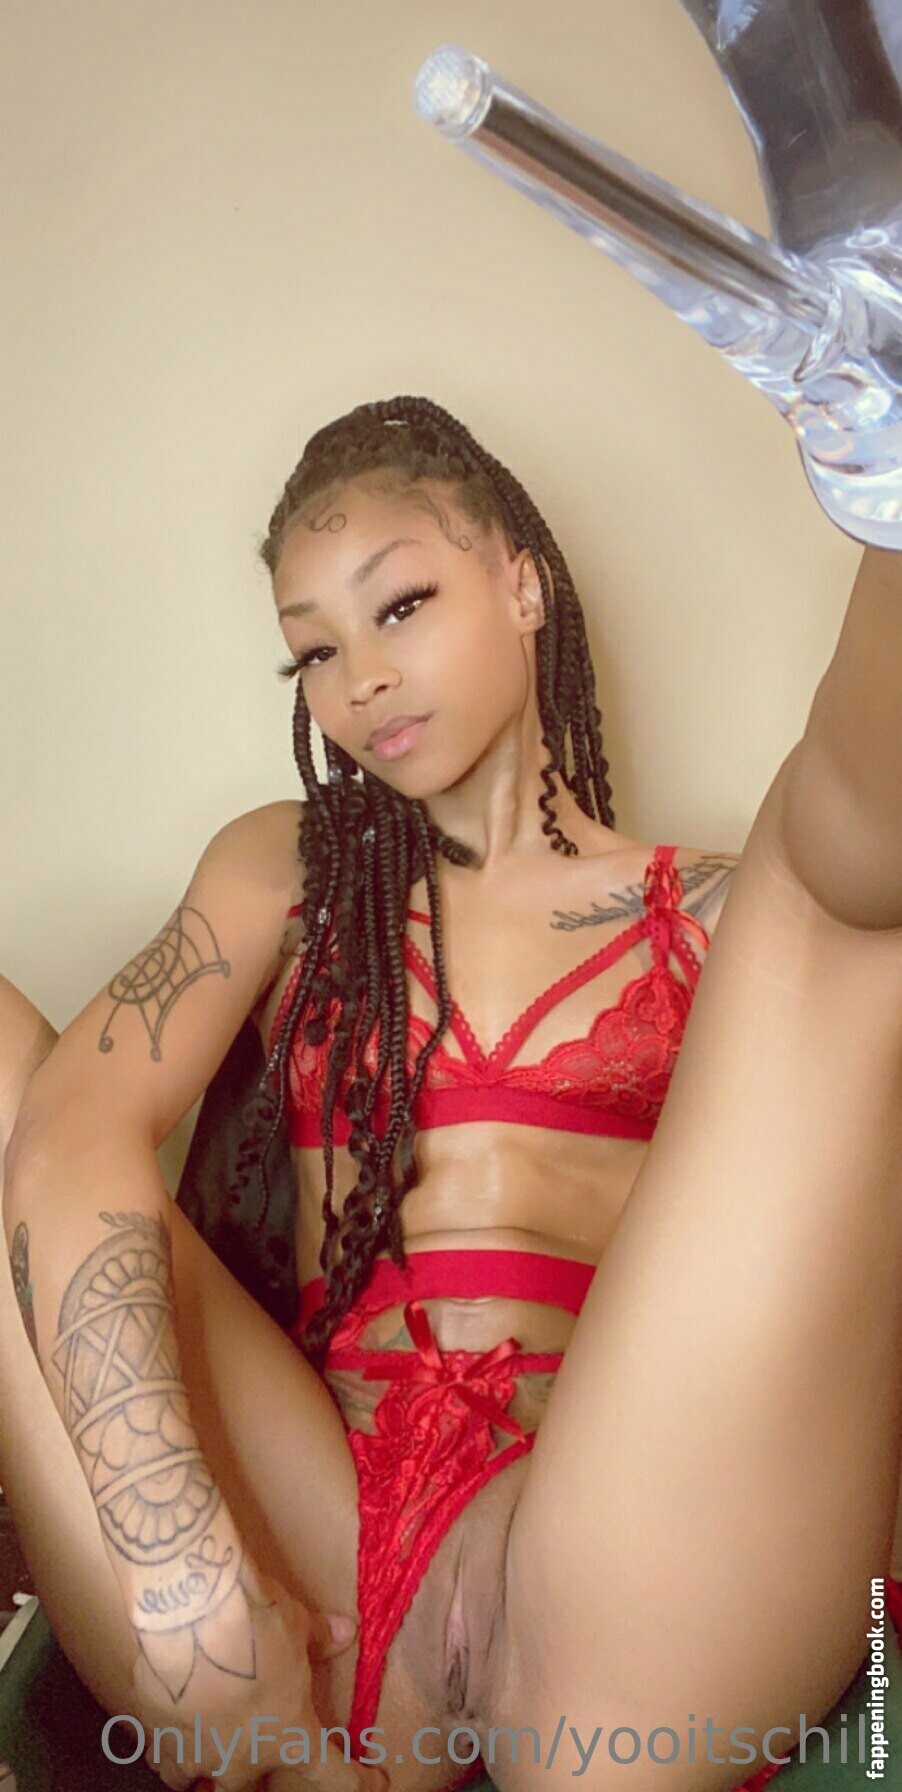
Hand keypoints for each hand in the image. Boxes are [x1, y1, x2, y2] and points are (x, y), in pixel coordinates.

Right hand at [126, 1566, 387, 1791]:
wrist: (192, 1611)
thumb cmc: (257, 1619)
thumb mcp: (298, 1624)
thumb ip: (319, 1638)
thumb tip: (345, 1632)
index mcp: (289, 1736)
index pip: (334, 1775)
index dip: (358, 1781)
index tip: (376, 1782)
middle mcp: (241, 1756)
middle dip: (248, 1780)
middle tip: (253, 1766)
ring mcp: (196, 1749)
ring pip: (191, 1780)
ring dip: (197, 1770)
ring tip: (197, 1759)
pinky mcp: (157, 1730)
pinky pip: (159, 1749)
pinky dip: (164, 1740)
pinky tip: (165, 1725)